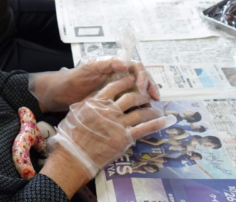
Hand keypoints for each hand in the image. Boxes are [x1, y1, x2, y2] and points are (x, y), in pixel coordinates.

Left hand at [29, 57, 159, 111]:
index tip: (141, 86)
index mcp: (115, 66)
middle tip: (155, 98)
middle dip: (150, 87)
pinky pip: (132, 103)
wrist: (62, 94)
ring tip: (152, 108)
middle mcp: (119, 77)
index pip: (136, 67)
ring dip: (147, 98)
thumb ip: (107, 64)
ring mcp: (118, 89)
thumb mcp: (89, 68)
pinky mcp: (115, 102)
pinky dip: (139, 108)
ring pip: (139, 92)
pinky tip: (143, 115)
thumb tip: (125, 63)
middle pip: (142, 79)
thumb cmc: (74, 78)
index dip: (142, 75)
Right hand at [48, 76, 175, 178]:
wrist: (74, 154)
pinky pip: (143, 129)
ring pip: (140, 113)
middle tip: (147, 95)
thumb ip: (89, 102)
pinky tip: (163, 120)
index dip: (127, 81)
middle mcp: (108, 111)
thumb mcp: (76, 111)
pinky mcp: (124, 138)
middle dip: (142, 95)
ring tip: (156, 108)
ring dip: (150, 110)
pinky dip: (155, 124)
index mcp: (96, 102)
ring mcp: (117, 125)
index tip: (134, 79)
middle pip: (131, 97)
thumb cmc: (72, 133)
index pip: (115, 86)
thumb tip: (98, 94)